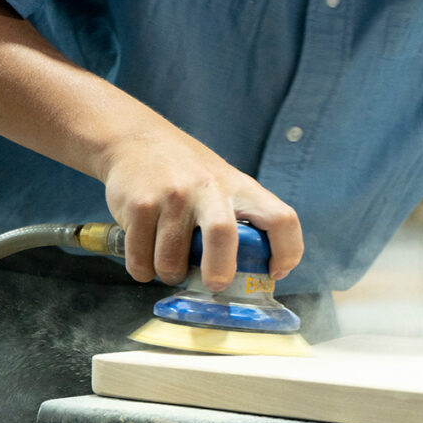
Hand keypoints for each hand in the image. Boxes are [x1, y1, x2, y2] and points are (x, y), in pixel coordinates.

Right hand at [100, 127, 301, 290]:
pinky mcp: (139, 205)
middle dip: (219, 271)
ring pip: (171, 260)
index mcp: (241, 188)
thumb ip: (242, 220)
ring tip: (170, 268)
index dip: (287, 252)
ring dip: (170, 275)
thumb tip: (257, 274)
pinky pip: (140, 258)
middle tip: (214, 284)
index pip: (281, 219)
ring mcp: (172, 196)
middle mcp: (210, 189)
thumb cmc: (190, 174)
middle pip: (223, 236)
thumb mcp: (226, 185)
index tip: (274, 273)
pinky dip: (143, 270)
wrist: (135, 139)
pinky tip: (146, 259)